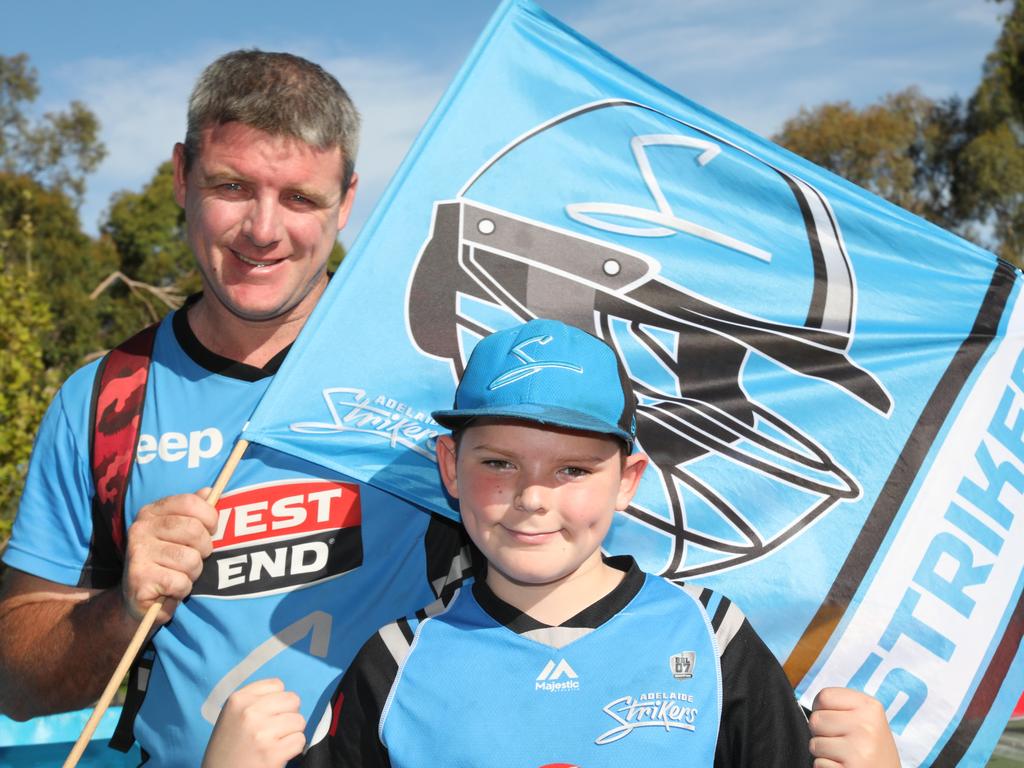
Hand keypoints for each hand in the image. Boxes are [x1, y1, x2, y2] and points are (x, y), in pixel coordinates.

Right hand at [122, 488, 218, 623]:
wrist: (138, 599)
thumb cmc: (166, 562)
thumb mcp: (179, 533)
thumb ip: (194, 512)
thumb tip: (209, 492)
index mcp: (151, 512)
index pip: (190, 502)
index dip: (209, 517)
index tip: (211, 530)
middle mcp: (140, 528)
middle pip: (194, 530)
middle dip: (204, 549)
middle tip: (194, 558)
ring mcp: (137, 553)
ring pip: (190, 559)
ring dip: (193, 572)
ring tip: (180, 574)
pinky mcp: (139, 578)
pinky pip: (180, 582)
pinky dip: (183, 588)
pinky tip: (171, 589)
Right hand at [202, 679, 305, 767]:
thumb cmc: (228, 748)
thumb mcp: (232, 715)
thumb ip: (255, 701)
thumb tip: (285, 696)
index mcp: (238, 699)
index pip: (277, 684)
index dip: (278, 701)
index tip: (268, 714)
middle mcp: (249, 712)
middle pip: (293, 700)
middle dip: (288, 715)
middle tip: (275, 730)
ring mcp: (261, 732)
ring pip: (299, 721)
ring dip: (291, 733)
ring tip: (275, 742)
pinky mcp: (272, 752)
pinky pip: (300, 741)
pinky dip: (293, 749)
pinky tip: (278, 754)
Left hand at [809, 687, 900, 766]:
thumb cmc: (873, 750)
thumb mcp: (868, 720)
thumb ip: (845, 708)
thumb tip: (816, 703)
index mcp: (870, 707)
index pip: (824, 696)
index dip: (821, 709)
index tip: (833, 720)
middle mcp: (866, 726)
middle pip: (816, 719)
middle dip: (821, 733)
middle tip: (841, 742)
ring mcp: (859, 749)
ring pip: (814, 743)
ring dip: (824, 753)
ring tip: (844, 755)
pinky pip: (818, 764)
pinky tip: (845, 766)